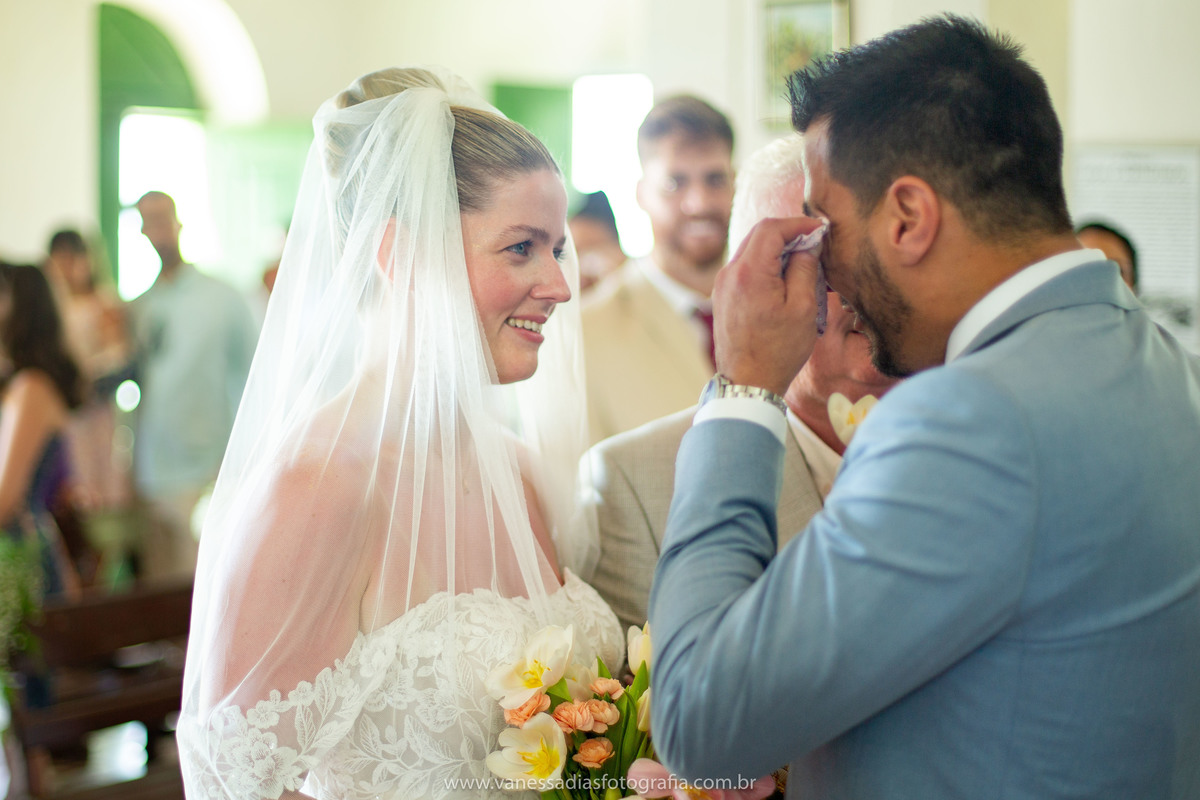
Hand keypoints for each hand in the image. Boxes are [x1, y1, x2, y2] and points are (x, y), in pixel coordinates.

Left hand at [713, 216, 824, 396]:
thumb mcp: (803, 309)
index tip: (820, 230)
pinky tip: (784, 280)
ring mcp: (722, 285)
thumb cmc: (778, 351)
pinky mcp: (722, 296)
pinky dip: (765, 265)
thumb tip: (807, 245)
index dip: (799, 224)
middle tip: (814, 244)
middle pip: (759, 235)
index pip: (772, 228)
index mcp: (749, 273)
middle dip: (788, 233)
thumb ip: (804, 269)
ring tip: (802, 264)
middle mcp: (729, 273)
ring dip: (777, 250)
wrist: (747, 383)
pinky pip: (744, 268)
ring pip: (751, 250)